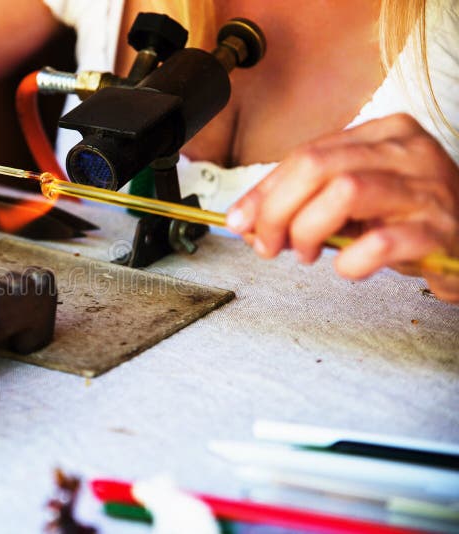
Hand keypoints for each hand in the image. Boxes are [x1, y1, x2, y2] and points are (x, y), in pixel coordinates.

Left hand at [226, 113, 458, 302]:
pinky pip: (383, 241)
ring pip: (346, 191)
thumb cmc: (410, 221)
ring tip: (306, 253)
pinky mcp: (442, 232)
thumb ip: (305, 203)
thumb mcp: (355, 202)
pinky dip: (352, 260)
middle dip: (277, 208)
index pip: (307, 153)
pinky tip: (348, 267)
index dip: (264, 190)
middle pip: (319, 166)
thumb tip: (249, 221)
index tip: (240, 220)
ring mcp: (429, 189)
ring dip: (308, 229)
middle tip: (267, 243)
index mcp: (385, 134)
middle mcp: (409, 152)